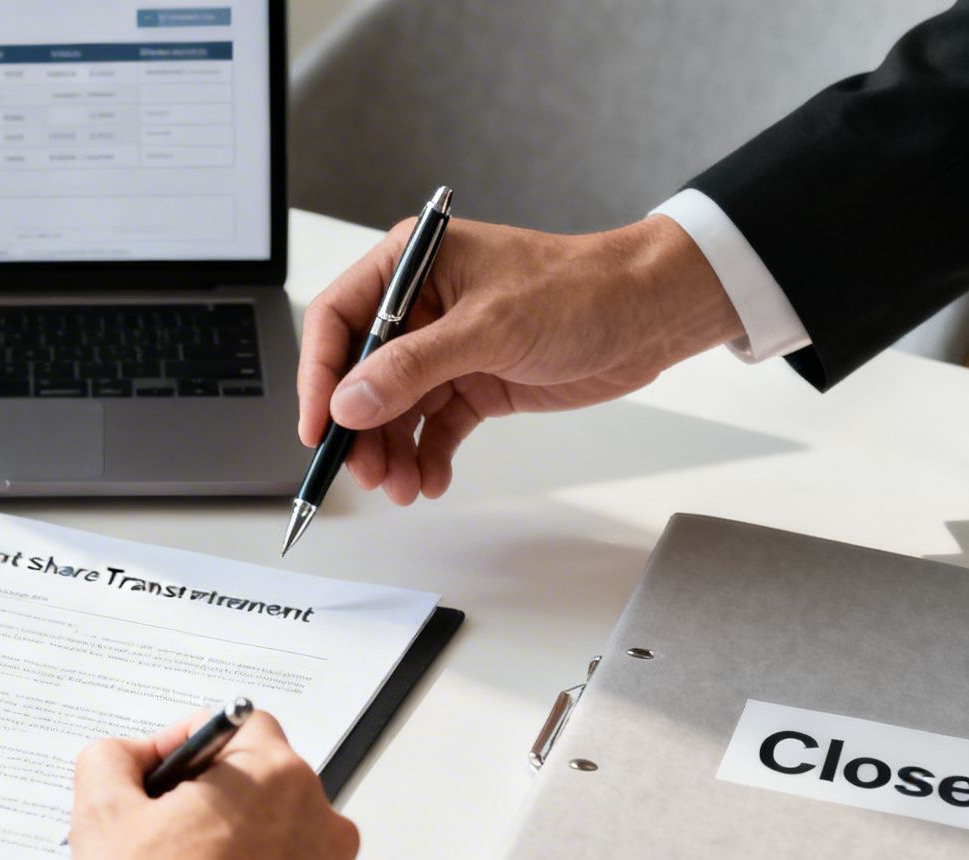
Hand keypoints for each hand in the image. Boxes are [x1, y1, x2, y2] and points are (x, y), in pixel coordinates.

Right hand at [65, 711, 359, 859]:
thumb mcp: (100, 813)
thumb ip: (112, 758)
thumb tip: (126, 756)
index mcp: (275, 779)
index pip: (240, 725)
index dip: (189, 743)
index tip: (160, 774)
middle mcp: (321, 827)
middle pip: (265, 787)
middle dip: (214, 801)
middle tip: (161, 836)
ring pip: (281, 845)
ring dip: (240, 854)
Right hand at [296, 214, 743, 504]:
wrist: (650, 314)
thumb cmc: (581, 291)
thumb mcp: (488, 328)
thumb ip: (413, 367)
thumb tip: (350, 402)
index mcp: (412, 265)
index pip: (339, 320)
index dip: (319, 374)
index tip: (318, 425)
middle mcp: (422, 306)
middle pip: (361, 375)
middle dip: (360, 428)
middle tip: (364, 471)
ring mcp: (447, 348)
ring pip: (395, 409)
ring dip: (392, 451)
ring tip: (400, 485)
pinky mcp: (474, 383)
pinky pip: (433, 427)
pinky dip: (426, 457)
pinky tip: (428, 479)